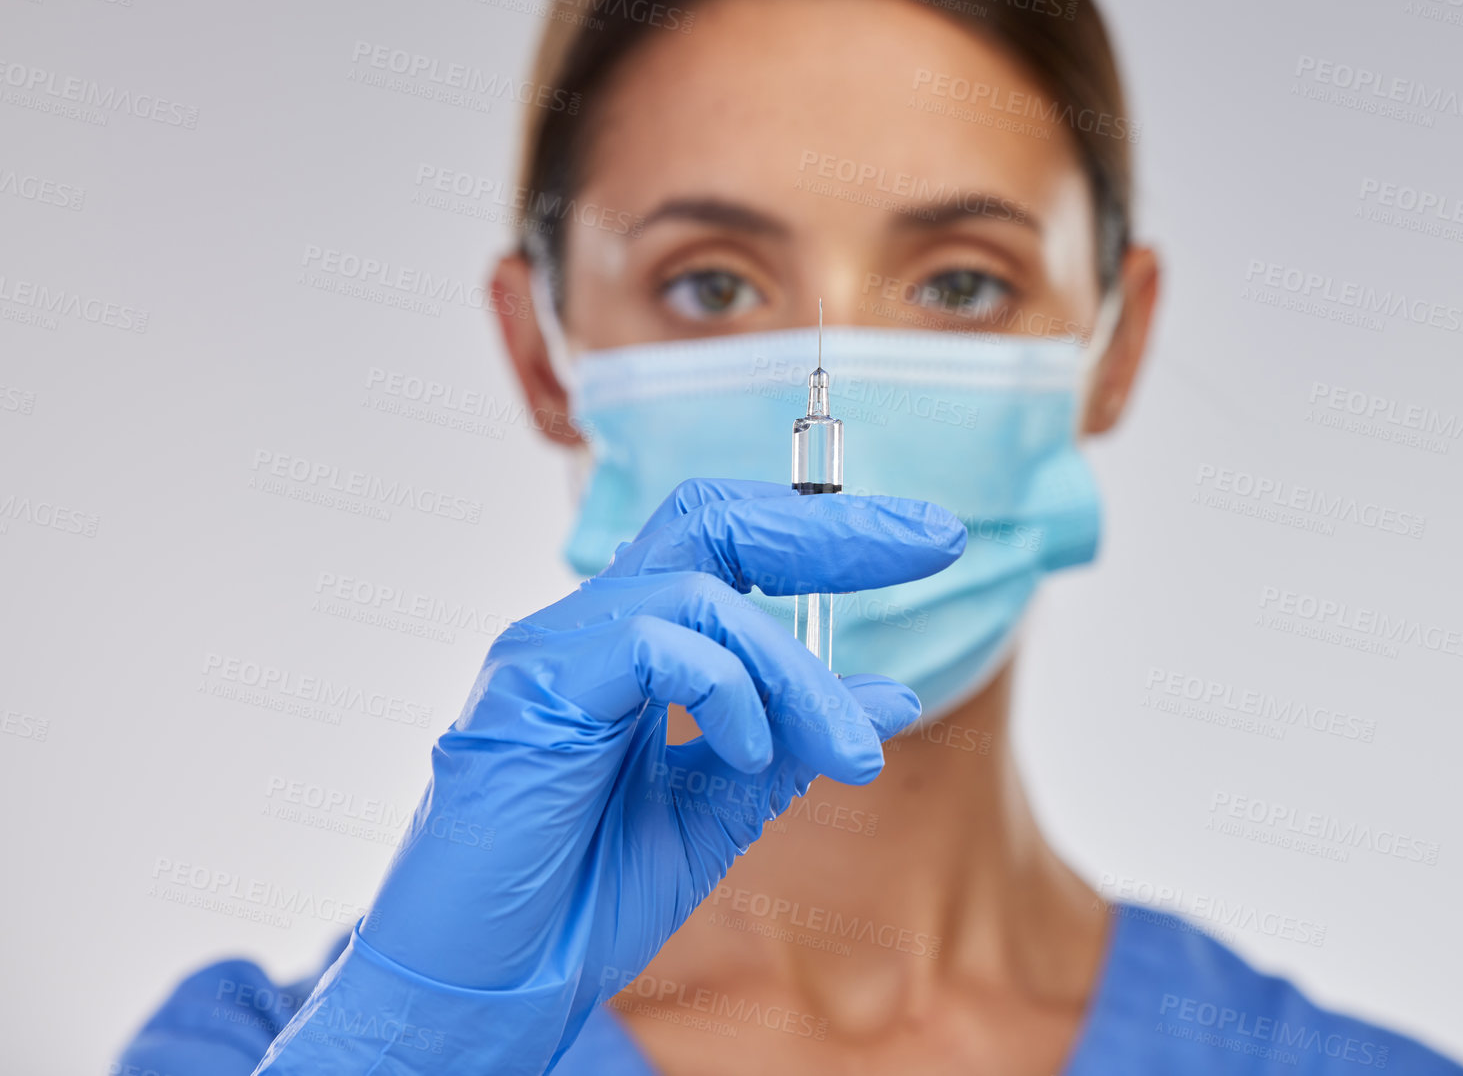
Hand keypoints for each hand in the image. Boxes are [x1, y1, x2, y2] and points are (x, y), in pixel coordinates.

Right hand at [282, 477, 963, 1072]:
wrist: (486, 989)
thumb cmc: (577, 898)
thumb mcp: (718, 810)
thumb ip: (795, 741)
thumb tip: (894, 692)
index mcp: (629, 646)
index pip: (731, 545)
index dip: (825, 532)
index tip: (928, 542)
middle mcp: (588, 627)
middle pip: (711, 518)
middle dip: (829, 528)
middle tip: (931, 542)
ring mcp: (553, 649)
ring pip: (702, 591)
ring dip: (797, 670)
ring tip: (846, 748)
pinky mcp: (533, 688)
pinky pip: (654, 641)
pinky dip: (726, 690)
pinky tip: (752, 754)